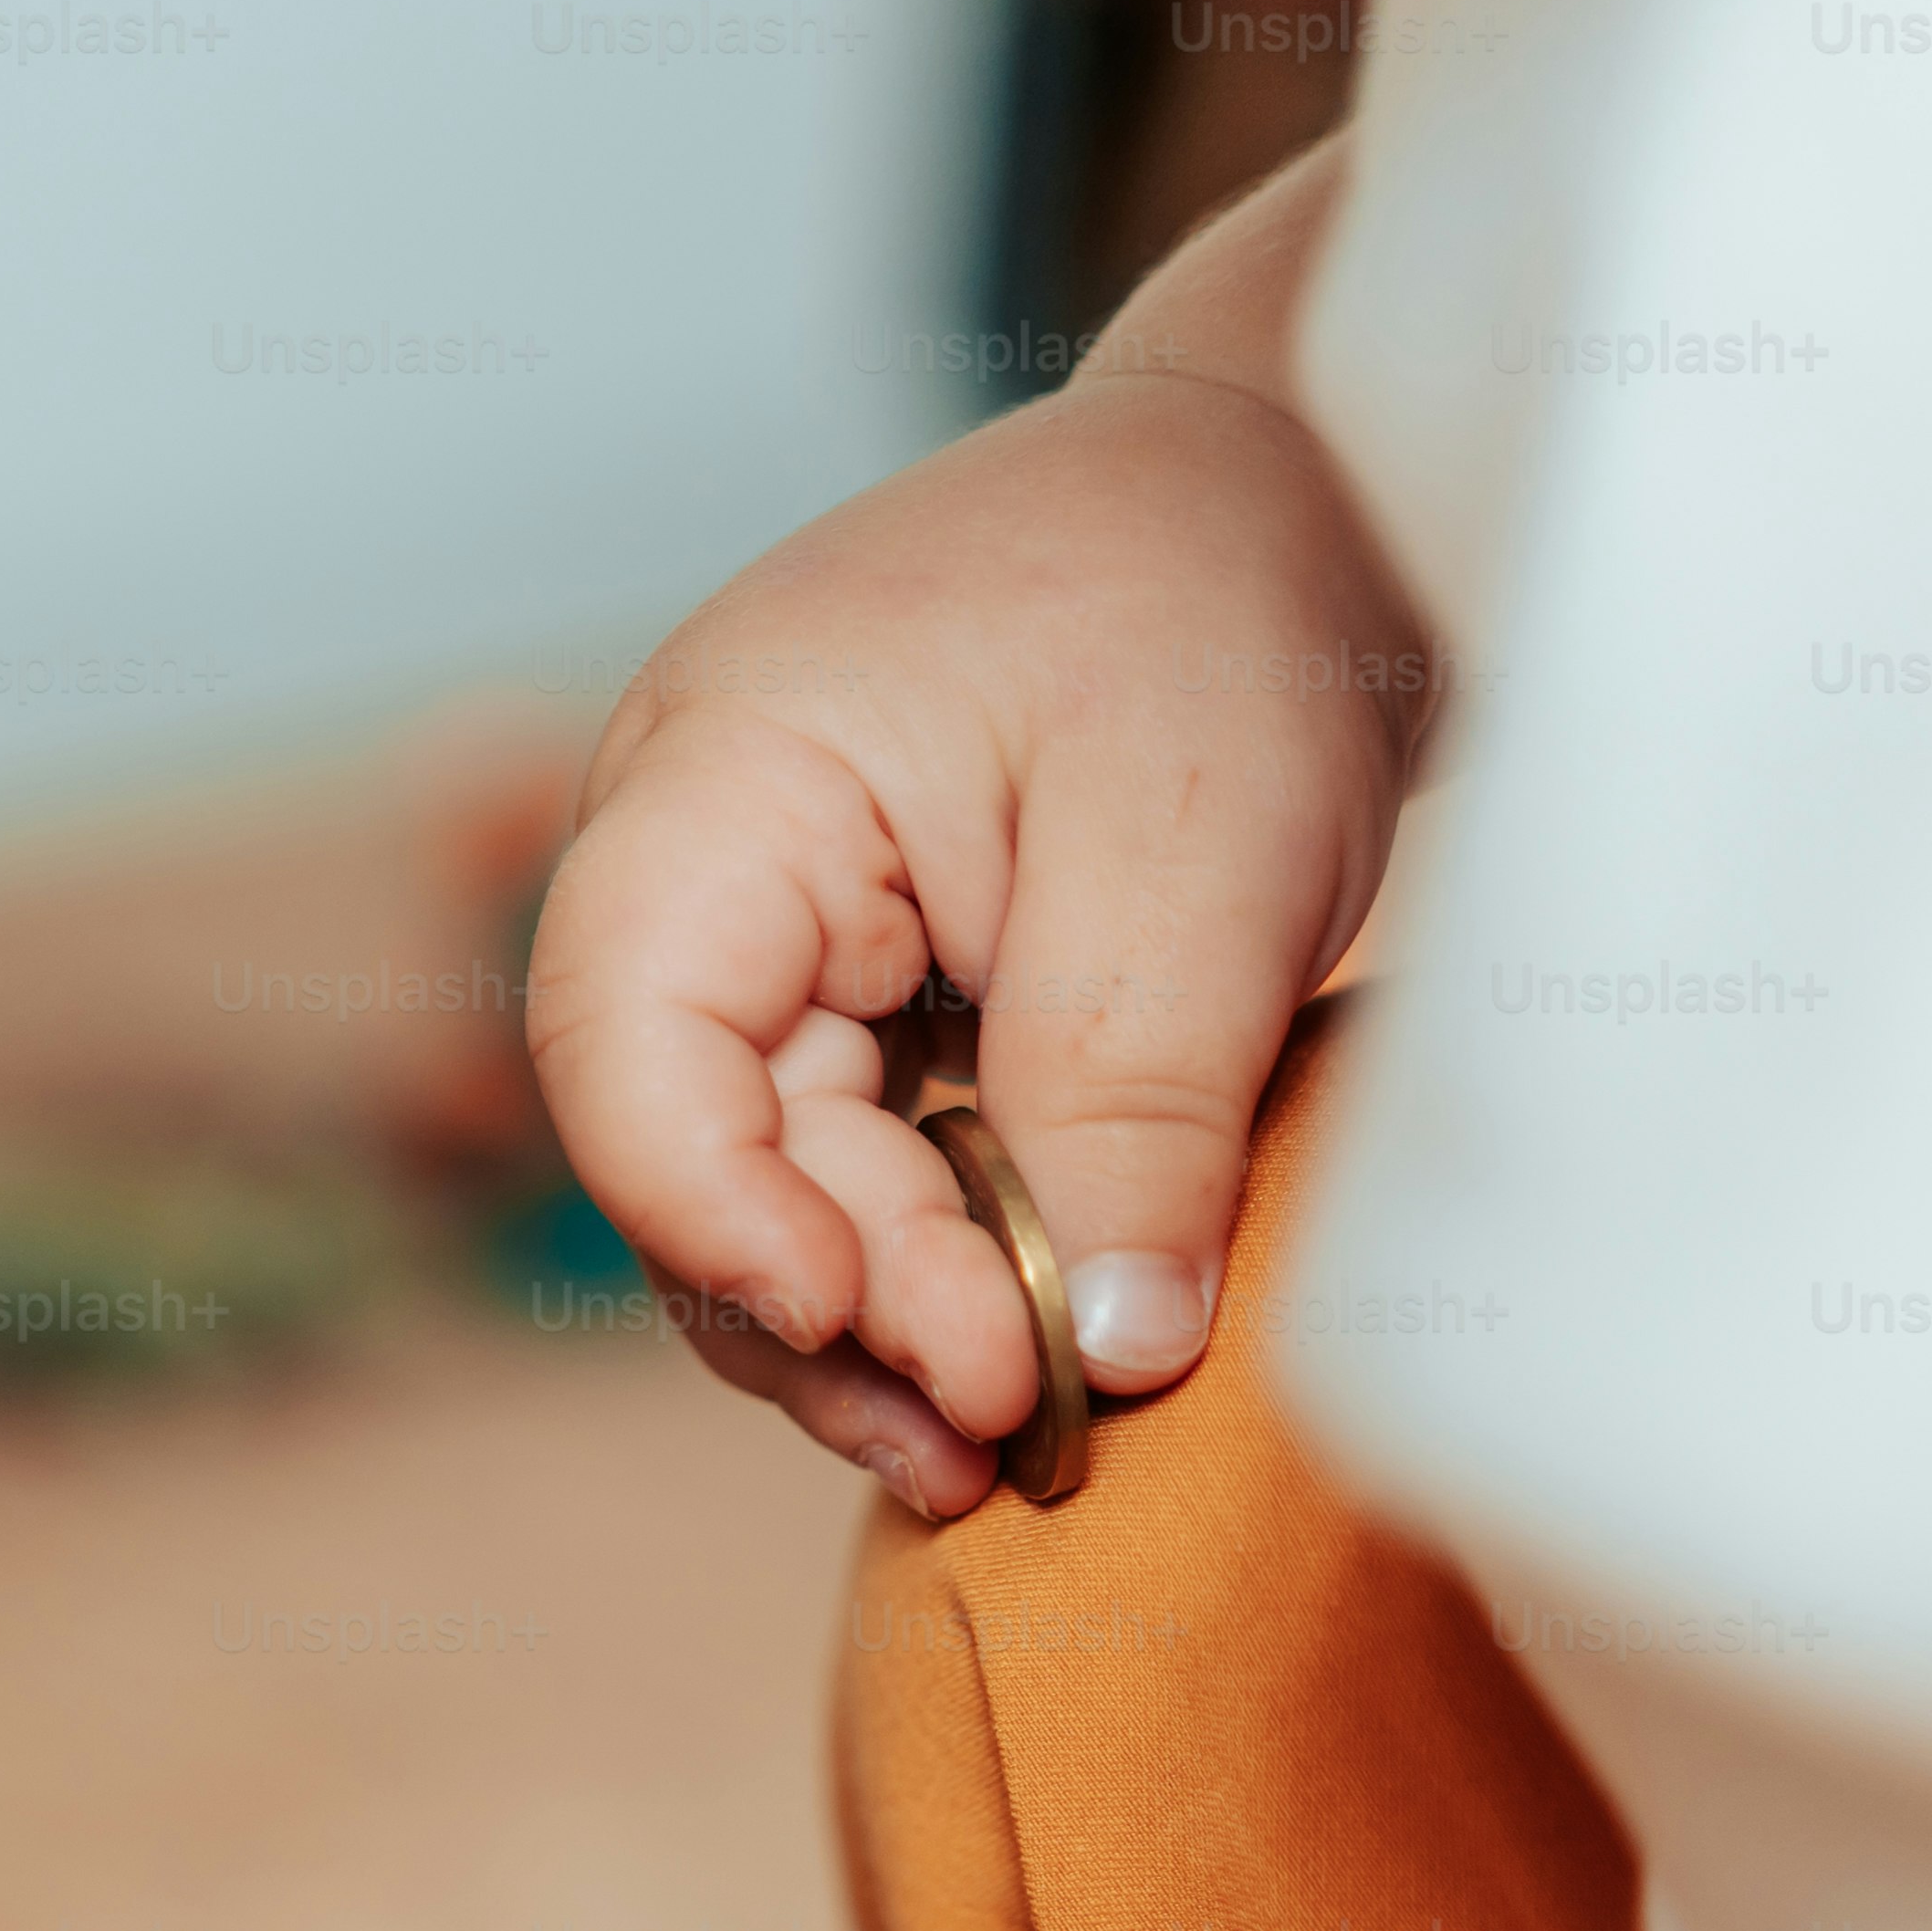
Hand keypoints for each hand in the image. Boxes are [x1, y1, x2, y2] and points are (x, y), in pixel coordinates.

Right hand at [521, 143, 1430, 1512]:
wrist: (1308, 484)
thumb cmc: (1227, 595)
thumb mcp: (1201, 848)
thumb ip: (1131, 1100)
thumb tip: (1103, 1354)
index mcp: (722, 778)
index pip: (623, 1039)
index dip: (708, 1211)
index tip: (862, 1324)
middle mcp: (704, 874)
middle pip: (695, 1150)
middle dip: (835, 1308)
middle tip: (1006, 1428)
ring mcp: (779, 945)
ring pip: (769, 1191)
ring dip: (873, 1331)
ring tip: (1010, 1446)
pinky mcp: (870, 1004)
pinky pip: (861, 1171)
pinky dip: (933, 1275)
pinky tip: (1025, 1370)